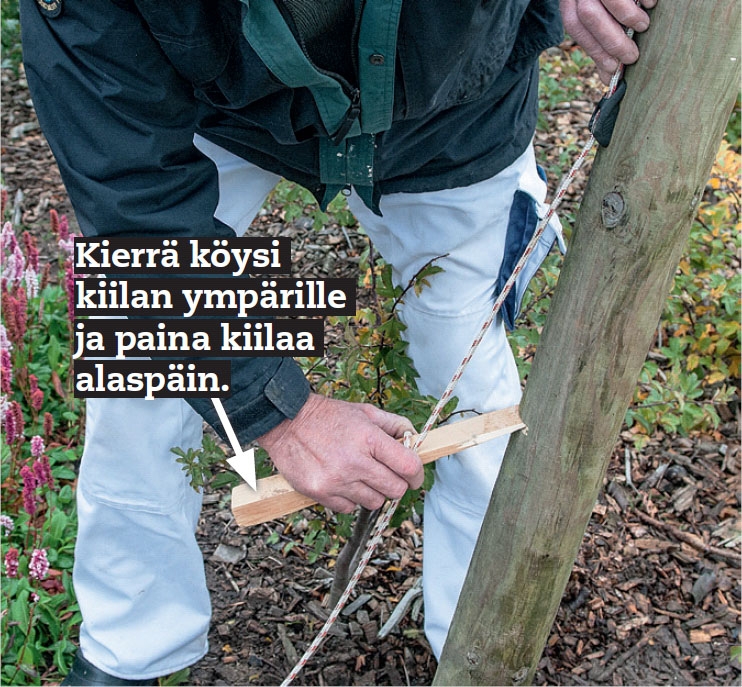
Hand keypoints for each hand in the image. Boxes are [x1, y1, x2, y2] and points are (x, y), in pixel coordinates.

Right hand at [257, 394, 423, 512]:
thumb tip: (415, 439)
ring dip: (372, 492)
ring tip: (360, 476)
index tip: (415, 476)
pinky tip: (342, 482)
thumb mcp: (365, 411)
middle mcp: (355, 462)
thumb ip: (394, 424)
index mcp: (370, 438)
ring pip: (374, 502)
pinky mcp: (321, 493)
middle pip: (395, 490)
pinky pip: (349, 508)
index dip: (418, 474)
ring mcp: (337, 480)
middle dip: (396, 484)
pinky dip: (350, 499)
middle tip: (387, 475)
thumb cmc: (328, 416)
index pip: (409, 467)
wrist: (286, 422)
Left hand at [560, 0, 656, 83]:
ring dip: (630, 17)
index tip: (612, 68)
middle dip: (612, 41)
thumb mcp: (596, 12)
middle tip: (632, 57)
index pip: (575, 25)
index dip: (593, 49)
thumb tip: (608, 78)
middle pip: (589, 15)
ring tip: (643, 26)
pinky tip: (652, 4)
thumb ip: (600, 41)